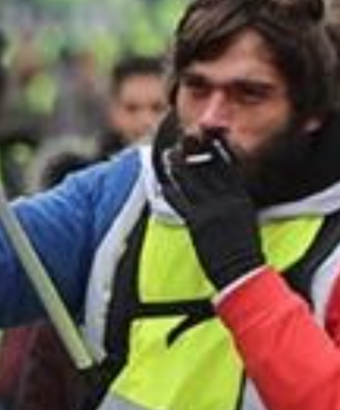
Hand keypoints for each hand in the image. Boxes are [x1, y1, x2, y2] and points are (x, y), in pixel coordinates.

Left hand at [156, 133, 262, 289]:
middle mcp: (227, 200)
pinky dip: (170, 191)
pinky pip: (179, 201)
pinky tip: (163, 183)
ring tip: (169, 155)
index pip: (228, 167)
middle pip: (207, 169)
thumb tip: (220, 188)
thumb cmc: (244, 249)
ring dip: (178, 166)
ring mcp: (211, 210)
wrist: (242, 271)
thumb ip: (233, 201)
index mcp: (242, 197)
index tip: (207, 139)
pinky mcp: (197, 223)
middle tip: (183, 141)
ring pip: (190, 181)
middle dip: (194, 153)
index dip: (217, 151)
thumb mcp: (245, 218)